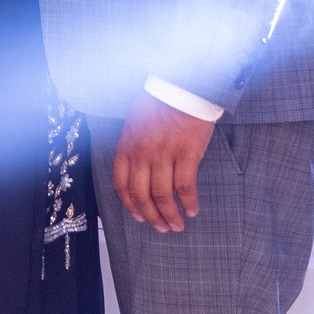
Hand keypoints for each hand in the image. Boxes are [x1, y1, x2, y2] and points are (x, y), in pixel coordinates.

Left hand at [112, 93, 215, 233]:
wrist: (181, 85)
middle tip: (161, 228)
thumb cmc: (159, 103)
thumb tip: (139, 174)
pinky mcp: (187, 153)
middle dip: (151, 216)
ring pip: (162, 195)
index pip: (121, 184)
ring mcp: (163, 154)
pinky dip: (189, 202)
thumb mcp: (135, 125)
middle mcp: (141, 153)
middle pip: (141, 195)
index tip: (137, 216)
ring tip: (177, 225)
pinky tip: (192, 210)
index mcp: (126, 146)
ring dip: (170, 215)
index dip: (129, 205)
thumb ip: (133, 149)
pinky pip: (185, 186)